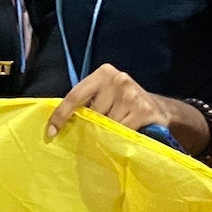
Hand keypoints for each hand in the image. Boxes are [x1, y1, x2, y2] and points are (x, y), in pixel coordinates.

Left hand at [46, 62, 175, 137]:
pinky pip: (121, 133)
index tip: (51, 133)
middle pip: (92, 114)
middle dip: (92, 126)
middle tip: (100, 130)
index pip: (75, 95)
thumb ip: (87, 103)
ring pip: (107, 126)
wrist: (160, 110)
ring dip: (108, 134)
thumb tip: (58, 124)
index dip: (61, 115)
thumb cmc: (124, 105)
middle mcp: (118, 79)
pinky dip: (121, 139)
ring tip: (118, 130)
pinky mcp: (143, 110)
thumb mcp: (104, 96)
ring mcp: (131, 94)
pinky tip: (128, 133)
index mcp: (103, 73)